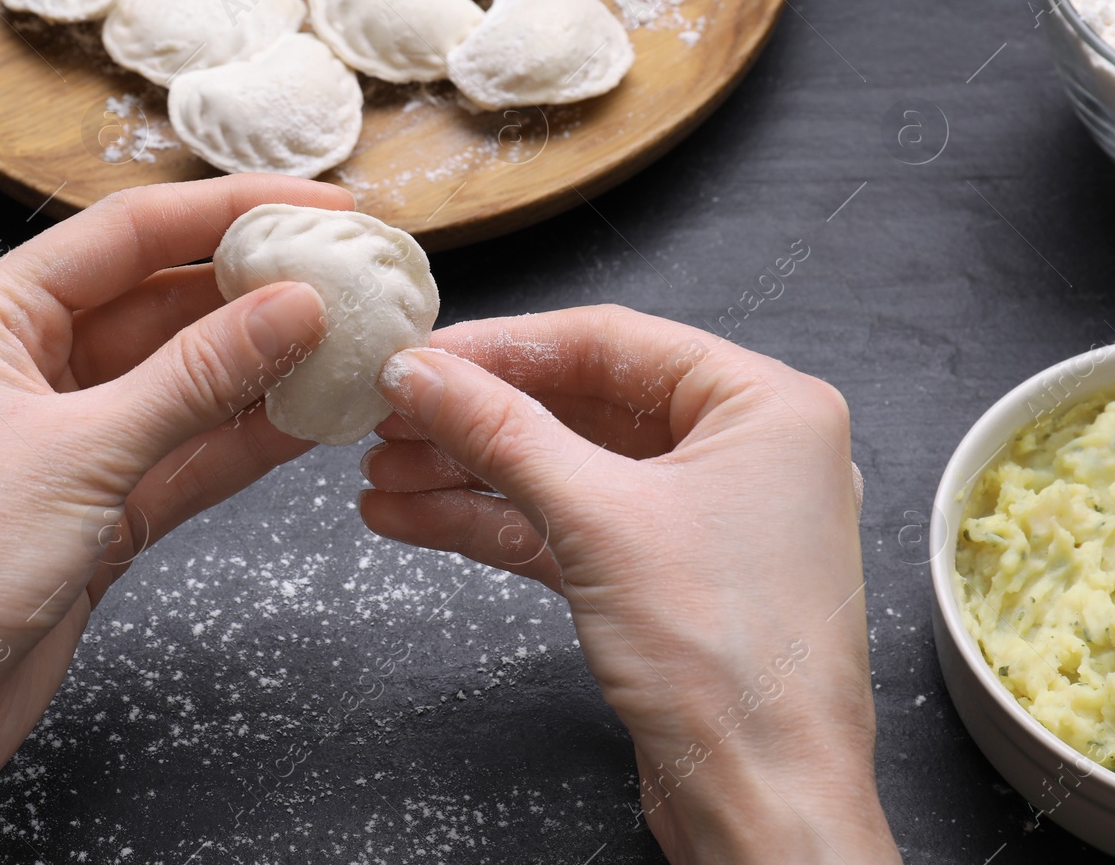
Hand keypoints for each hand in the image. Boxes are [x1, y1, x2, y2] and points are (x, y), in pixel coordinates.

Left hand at [0, 175, 345, 863]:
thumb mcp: (81, 452)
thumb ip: (196, 377)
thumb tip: (297, 307)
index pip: (128, 234)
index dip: (229, 211)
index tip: (322, 205)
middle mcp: (31, 366)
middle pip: (163, 302)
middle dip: (256, 290)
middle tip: (353, 276)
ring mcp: (70, 440)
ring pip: (185, 382)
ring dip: (263, 367)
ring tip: (353, 344)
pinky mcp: (99, 509)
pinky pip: (187, 453)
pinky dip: (245, 439)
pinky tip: (312, 419)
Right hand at [362, 306, 899, 864]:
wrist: (761, 803)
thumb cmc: (732, 665)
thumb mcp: (597, 519)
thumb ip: (500, 432)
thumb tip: (422, 373)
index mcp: (763, 406)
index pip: (608, 343)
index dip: (501, 347)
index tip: (421, 357)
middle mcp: (739, 451)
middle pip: (578, 405)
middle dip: (474, 418)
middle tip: (390, 414)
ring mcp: (700, 518)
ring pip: (562, 470)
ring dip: (468, 473)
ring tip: (382, 470)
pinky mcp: (661, 578)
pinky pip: (564, 527)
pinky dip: (492, 523)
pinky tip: (415, 516)